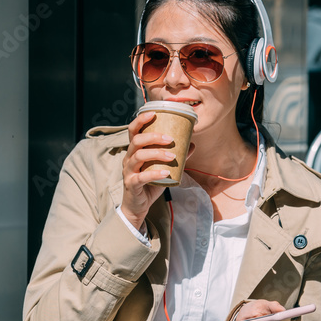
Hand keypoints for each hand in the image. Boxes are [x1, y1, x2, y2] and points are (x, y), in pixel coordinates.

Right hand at [120, 110, 176, 228]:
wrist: (138, 206)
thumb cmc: (149, 184)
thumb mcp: (163, 168)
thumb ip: (175, 156)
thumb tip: (192, 144)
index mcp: (135, 151)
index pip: (133, 130)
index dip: (141, 120)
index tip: (154, 113)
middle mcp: (129, 158)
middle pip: (136, 140)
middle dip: (153, 137)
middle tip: (171, 139)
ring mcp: (128, 171)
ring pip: (138, 156)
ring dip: (156, 153)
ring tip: (172, 156)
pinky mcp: (131, 184)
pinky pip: (141, 177)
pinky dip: (154, 174)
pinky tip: (166, 172)